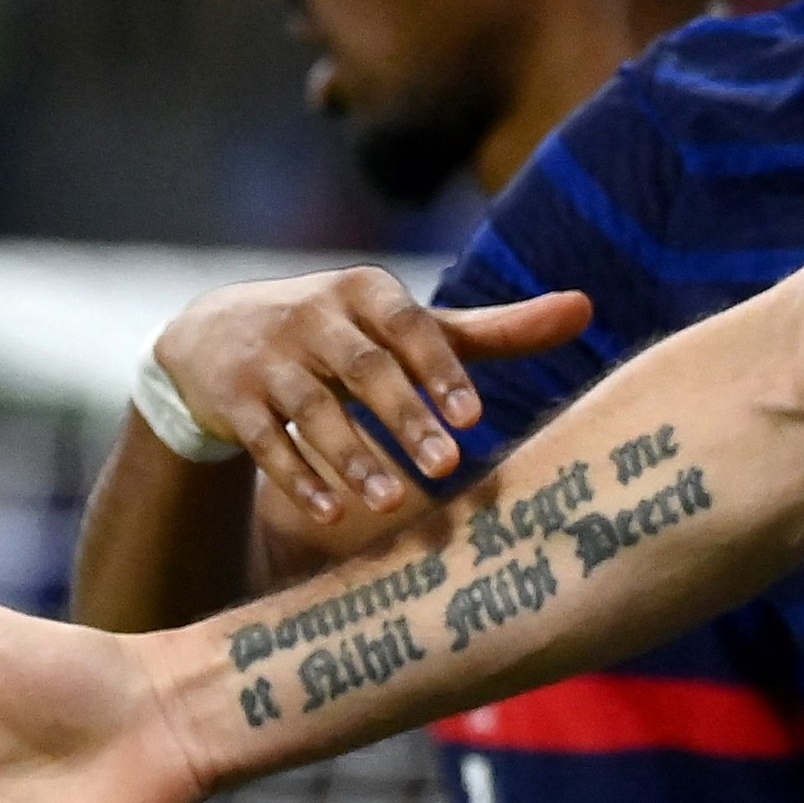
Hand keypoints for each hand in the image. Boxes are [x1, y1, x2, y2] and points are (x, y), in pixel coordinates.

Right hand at [156, 272, 590, 523]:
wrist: (216, 334)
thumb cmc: (346, 334)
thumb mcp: (408, 326)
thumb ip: (492, 329)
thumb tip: (587, 308)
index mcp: (366, 290)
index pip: (410, 327)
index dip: (440, 371)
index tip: (475, 419)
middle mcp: (314, 315)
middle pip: (364, 370)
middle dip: (405, 419)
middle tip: (448, 467)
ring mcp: (268, 356)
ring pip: (313, 410)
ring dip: (353, 458)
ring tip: (393, 503)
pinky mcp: (234, 398)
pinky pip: (267, 440)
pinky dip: (298, 476)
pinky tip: (332, 512)